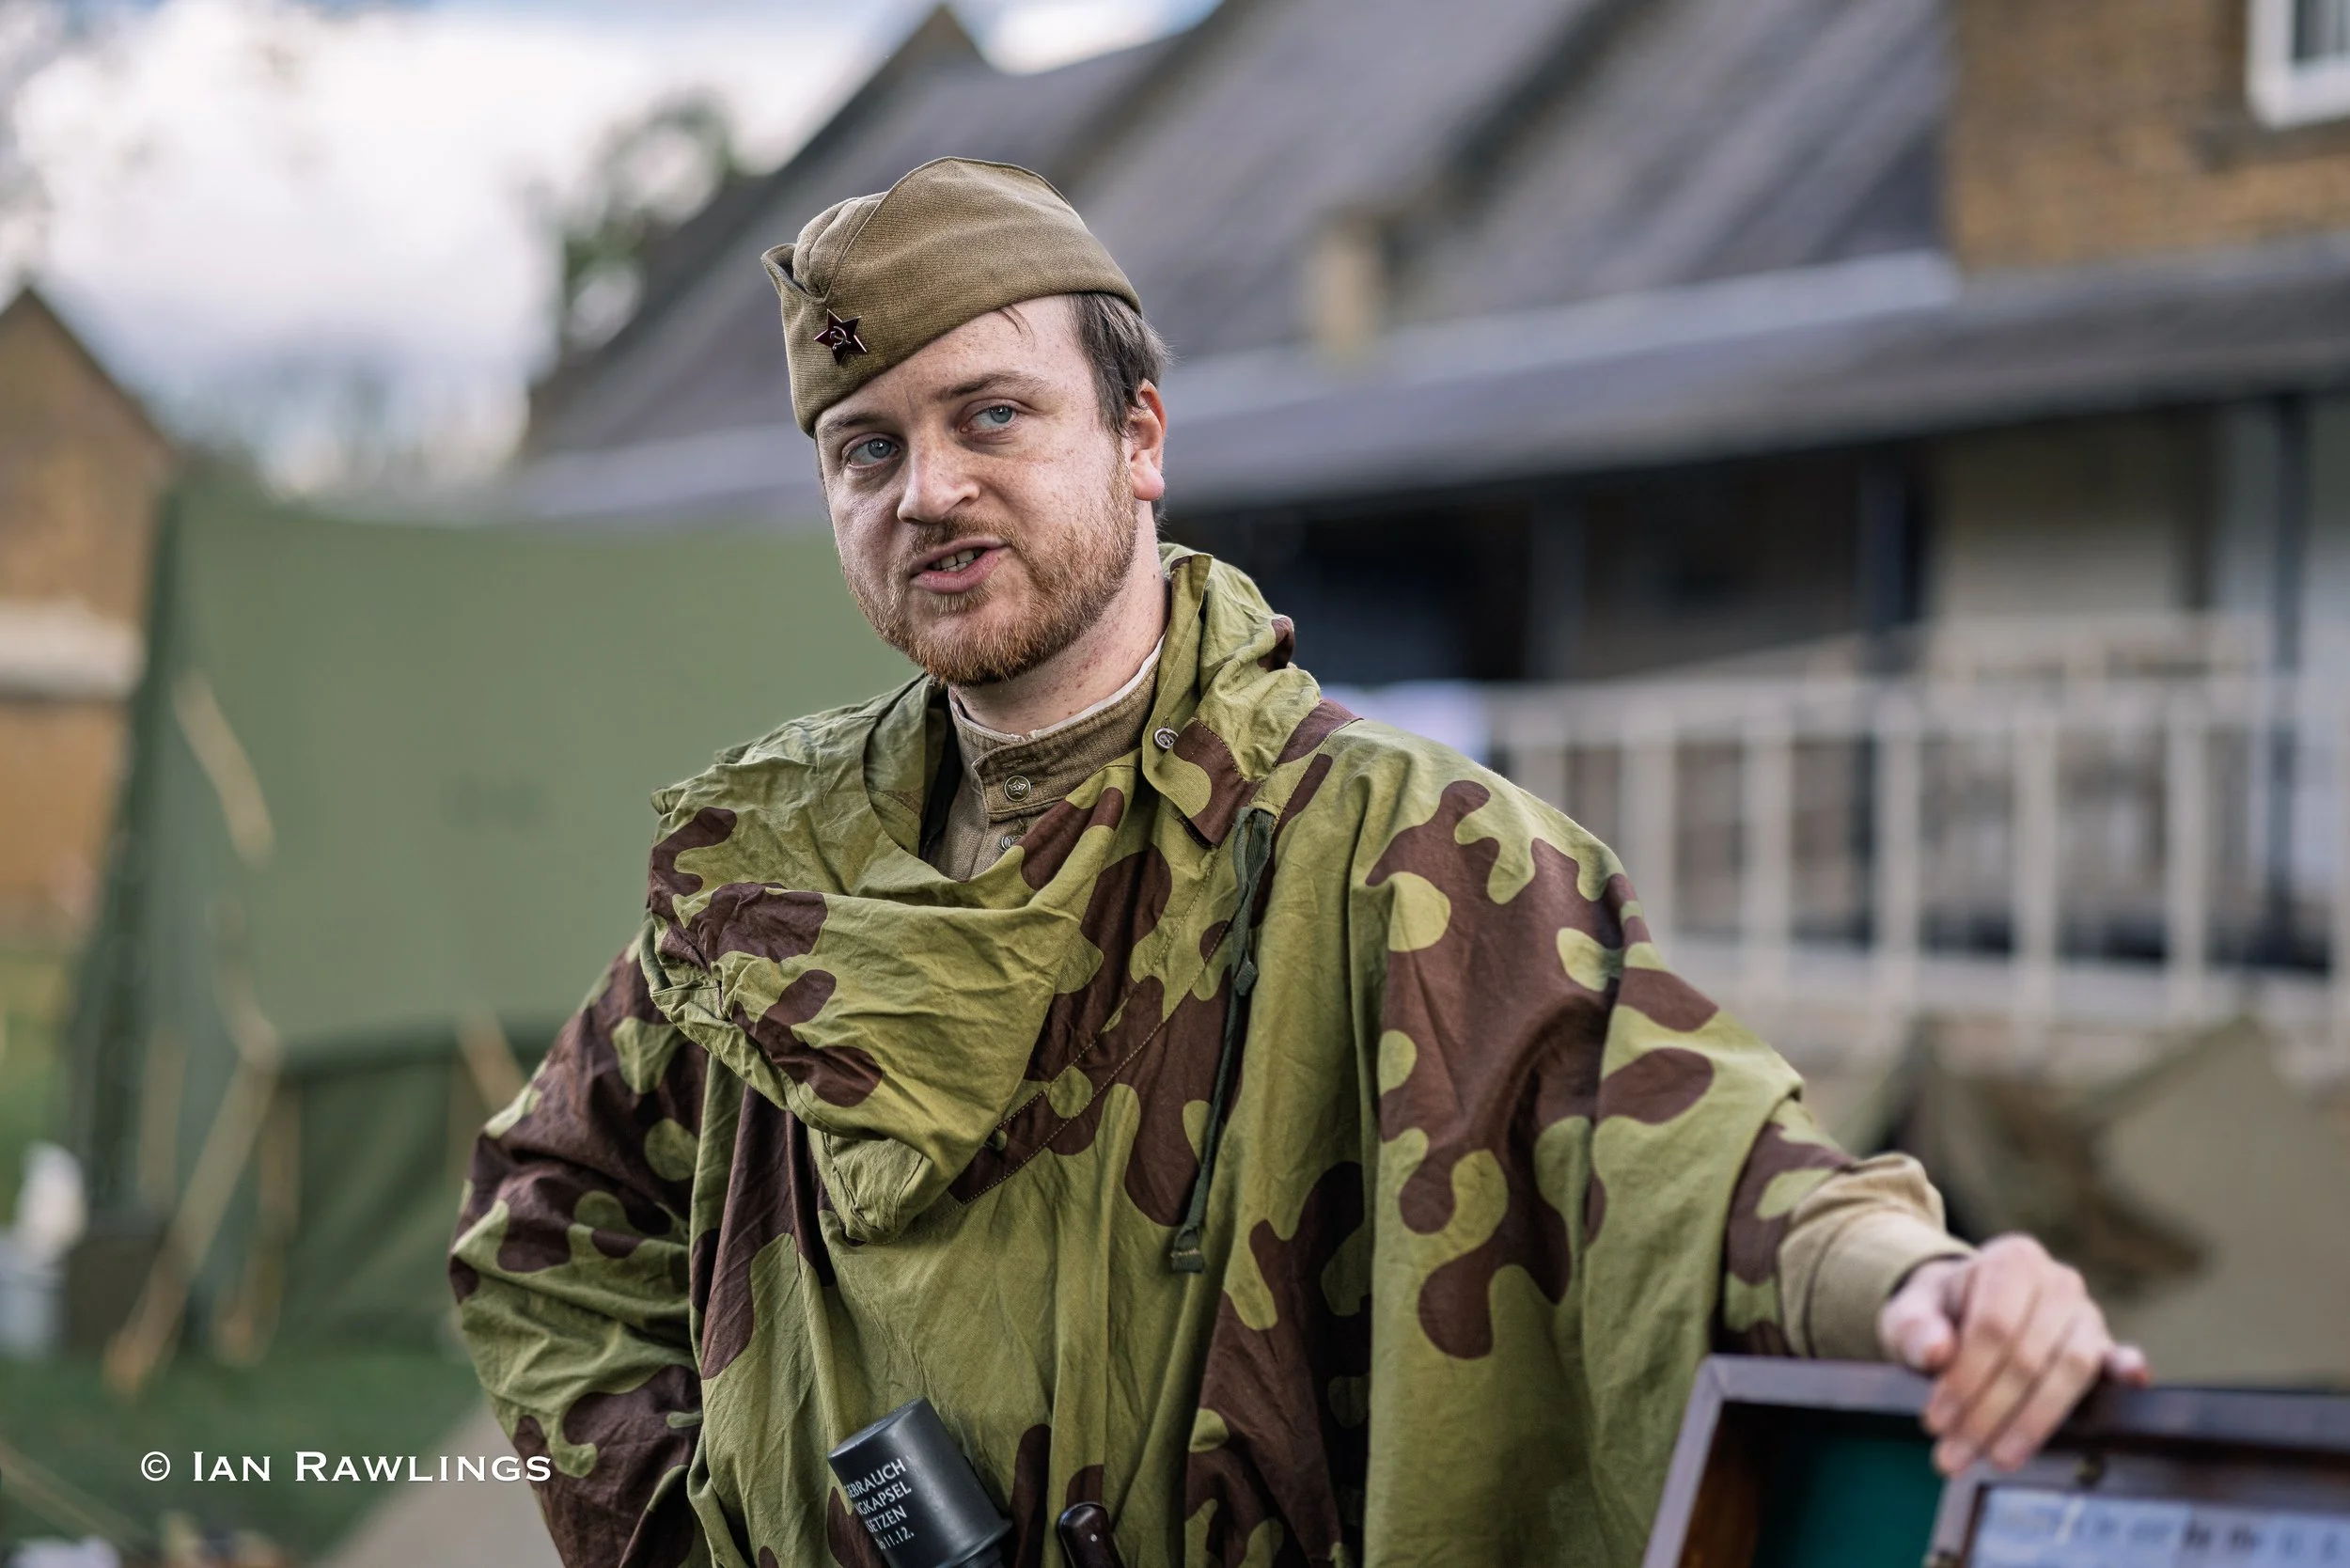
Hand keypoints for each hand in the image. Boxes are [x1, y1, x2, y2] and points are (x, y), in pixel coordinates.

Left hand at [1877, 1234, 2149, 1474]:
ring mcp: (2085, 1312)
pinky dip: (2125, 1370)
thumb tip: (1936, 1352)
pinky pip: (2115, 1358)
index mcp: (2010, 1260)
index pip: (1993, 1327)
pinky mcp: (2102, 1344)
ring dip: (2033, 1422)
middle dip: (1990, 1413)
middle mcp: (2056, 1281)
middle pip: (2028, 1356)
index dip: (1966, 1379)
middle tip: (1957, 1454)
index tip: (1936, 1421)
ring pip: (2069, 1370)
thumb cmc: (1936, 1312)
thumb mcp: (1908, 1313)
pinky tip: (2132, 1382)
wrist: (1960, 1309)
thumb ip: (1913, 1328)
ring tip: (1998, 1458)